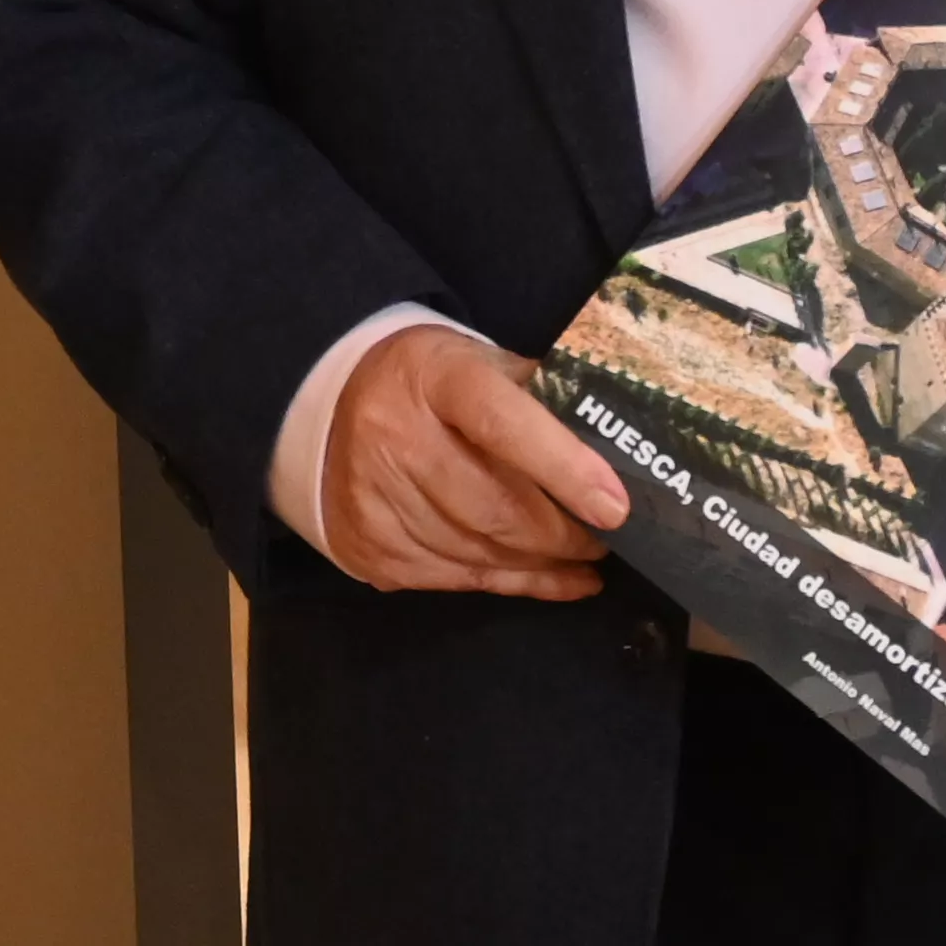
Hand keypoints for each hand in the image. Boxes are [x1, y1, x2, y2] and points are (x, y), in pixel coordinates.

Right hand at [320, 324, 629, 600]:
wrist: (330, 406)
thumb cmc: (431, 383)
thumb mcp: (480, 363)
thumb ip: (539, 397)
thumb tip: (615, 451)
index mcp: (436, 377)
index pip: (504, 423)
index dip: (564, 468)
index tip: (616, 508)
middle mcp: (395, 437)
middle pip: (494, 507)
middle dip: (563, 535)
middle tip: (605, 541)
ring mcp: (374, 498)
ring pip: (479, 553)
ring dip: (541, 564)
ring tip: (580, 560)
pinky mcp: (368, 546)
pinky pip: (456, 579)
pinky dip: (511, 583)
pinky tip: (548, 579)